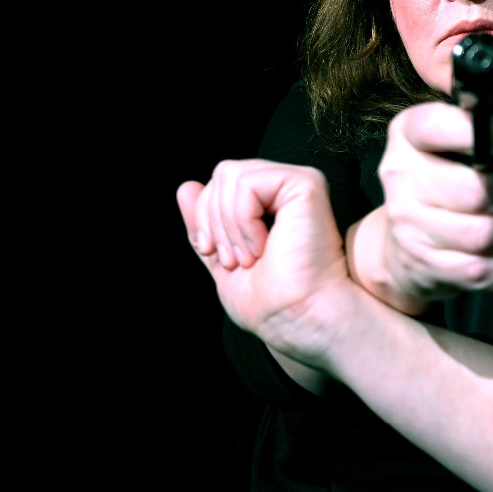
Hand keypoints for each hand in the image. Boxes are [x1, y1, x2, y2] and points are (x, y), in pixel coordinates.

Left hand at [177, 160, 354, 367]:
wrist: (298, 317)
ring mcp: (299, 182)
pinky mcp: (306, 184)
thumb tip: (185, 186)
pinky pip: (246, 183)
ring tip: (251, 256)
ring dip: (229, 225)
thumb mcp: (221, 257)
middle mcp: (288, 187)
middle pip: (222, 174)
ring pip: (230, 175)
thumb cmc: (271, 301)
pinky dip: (242, 220)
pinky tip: (264, 246)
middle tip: (237, 261)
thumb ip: (205, 223)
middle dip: (214, 221)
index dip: (206, 219)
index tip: (220, 258)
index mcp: (272, 202)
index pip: (220, 183)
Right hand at [353, 102, 492, 310]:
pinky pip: (487, 272)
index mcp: (408, 135)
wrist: (410, 244)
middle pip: (478, 191)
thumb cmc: (456, 180)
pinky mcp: (425, 267)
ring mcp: (408, 226)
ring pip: (486, 235)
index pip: (436, 126)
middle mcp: (400, 177)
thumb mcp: (481, 143)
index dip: (486, 134)